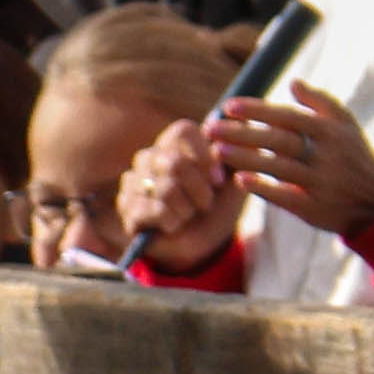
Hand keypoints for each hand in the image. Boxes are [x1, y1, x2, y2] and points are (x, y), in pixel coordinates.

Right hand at [115, 113, 243, 274]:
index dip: (205, 156)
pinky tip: (173, 225)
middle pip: (175, 163)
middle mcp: (149, 157)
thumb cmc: (218, 207)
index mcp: (175, 144)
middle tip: (205, 204)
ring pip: (165, 188)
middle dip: (200, 191)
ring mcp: (134, 181)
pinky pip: (153, 210)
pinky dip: (172, 221)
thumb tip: (245, 127)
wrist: (203, 246)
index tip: (218, 179)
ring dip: (187, 209)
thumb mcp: (236, 181)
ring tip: (187, 215)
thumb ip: (240, 154)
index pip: (183, 131)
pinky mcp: (127, 207)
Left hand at [213, 85, 373, 238]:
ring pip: (278, 168)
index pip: (287, 117)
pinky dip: (263, 188)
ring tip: (217, 150)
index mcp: (330, 132)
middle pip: (278, 141)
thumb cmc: (354, 155)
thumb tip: (292, 82)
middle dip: (242, 133)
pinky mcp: (315, 208)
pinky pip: (286, 197)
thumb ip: (319, 101)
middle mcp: (326, 156)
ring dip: (246, 158)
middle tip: (210, 127)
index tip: (228, 106)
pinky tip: (239, 180)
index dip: (257, 110)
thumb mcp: (346, 124)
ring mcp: (321, 183)